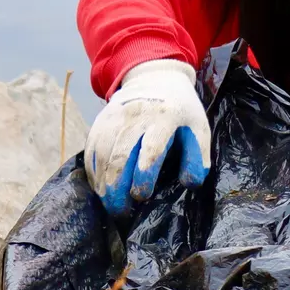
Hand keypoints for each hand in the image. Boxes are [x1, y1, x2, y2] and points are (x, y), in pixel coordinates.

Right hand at [85, 59, 210, 215]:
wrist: (154, 77)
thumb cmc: (180, 111)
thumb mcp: (198, 128)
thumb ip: (198, 156)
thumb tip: (191, 183)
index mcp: (164, 117)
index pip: (151, 148)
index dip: (143, 173)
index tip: (141, 196)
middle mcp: (135, 116)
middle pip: (120, 155)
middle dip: (118, 187)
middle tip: (122, 212)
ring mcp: (113, 118)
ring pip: (101, 155)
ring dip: (103, 184)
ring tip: (110, 206)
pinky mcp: (99, 122)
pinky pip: (91, 151)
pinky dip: (93, 173)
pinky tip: (100, 190)